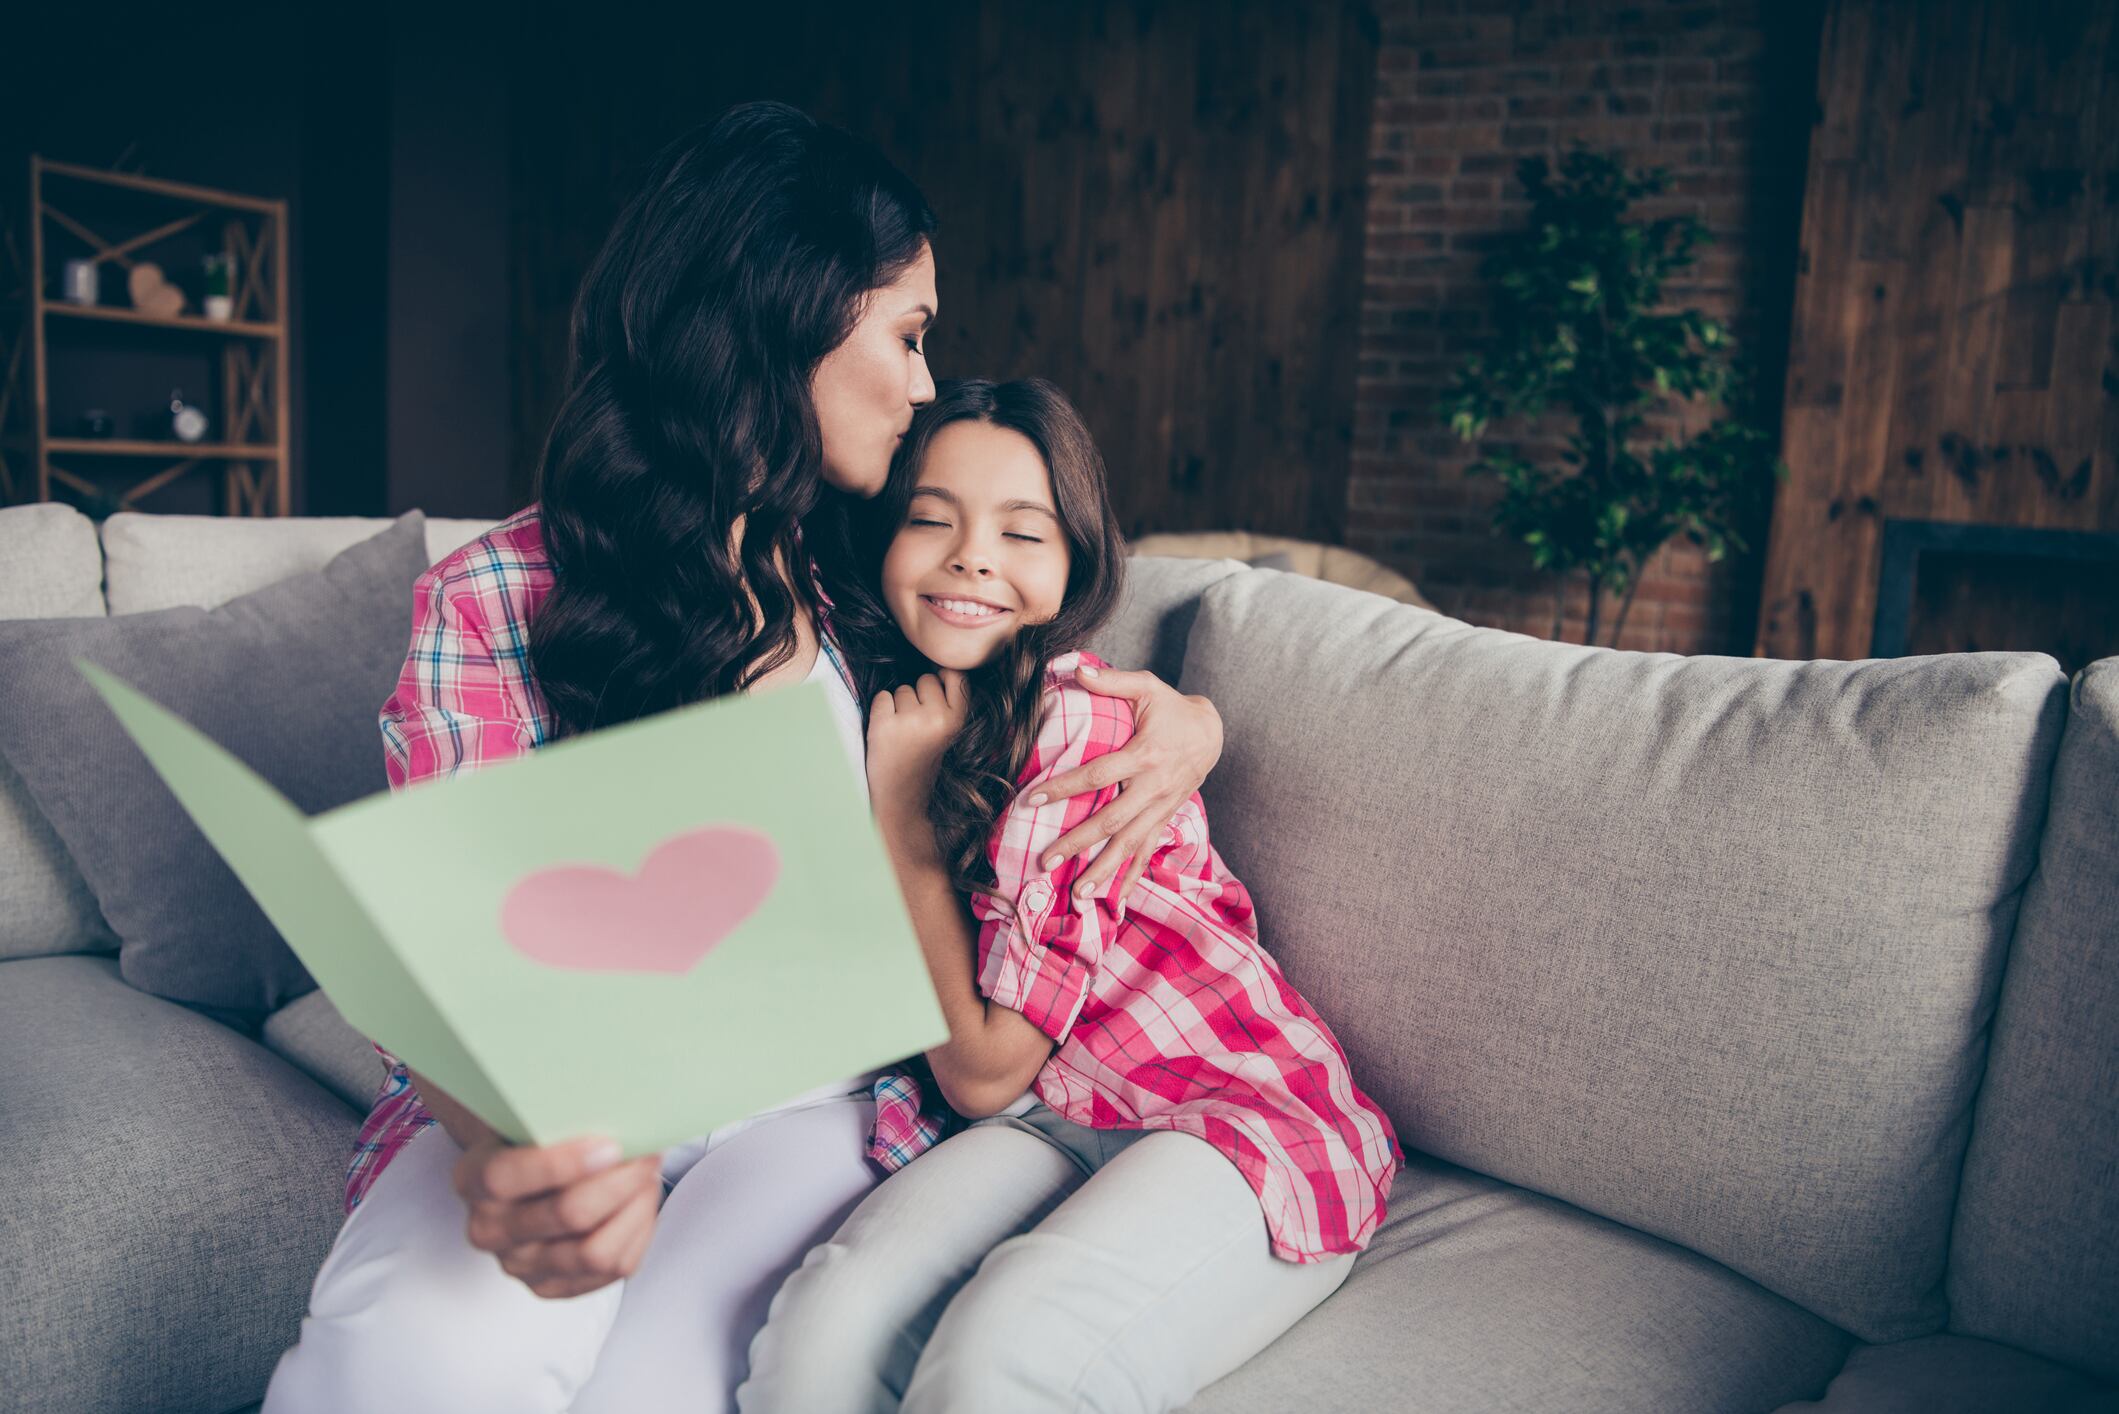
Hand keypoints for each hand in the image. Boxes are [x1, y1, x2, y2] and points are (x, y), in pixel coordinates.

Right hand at [453, 1134, 663, 1299]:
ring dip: (634, 1209)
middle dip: (620, 1182)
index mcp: (473, 1179)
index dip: (561, 1162)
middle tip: (647, 1155)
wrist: (525, 1178)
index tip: (610, 1144)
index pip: (505, 1177)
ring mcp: (520, 1265)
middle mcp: (489, 1230)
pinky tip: (640, 1203)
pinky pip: (614, 1269)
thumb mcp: (531, 1119)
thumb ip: (559, 1119)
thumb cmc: (535, 1139)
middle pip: (567, 1214)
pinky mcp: (553, 1287)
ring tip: (648, 1178)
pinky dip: (637, 1231)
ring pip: (596, 1251)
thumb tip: (619, 1110)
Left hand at [866, 670, 969, 823]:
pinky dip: (880, 711)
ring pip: (902, 689)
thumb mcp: (947, 731)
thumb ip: (947, 702)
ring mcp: (910, 721)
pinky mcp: (884, 724)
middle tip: (916, 725)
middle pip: (925, 680)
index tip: (937, 688)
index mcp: (957, 720)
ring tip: (902, 732)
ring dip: (898, 706)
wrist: (901, 796)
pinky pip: (882, 697)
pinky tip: (887, 732)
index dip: (943, 676)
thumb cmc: (923, 758)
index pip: (956, 676)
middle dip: (918, 695)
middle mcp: (937, 718)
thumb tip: (936, 667)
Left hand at [1028, 663, 1221, 900]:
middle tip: (1045, 860)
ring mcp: (1162, 808)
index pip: (1099, 774)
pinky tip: (1114, 900)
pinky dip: (1132, 877)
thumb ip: (1112, 681)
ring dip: (1104, 870)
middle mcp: (1155, 787)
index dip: (1065, 786)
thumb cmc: (1172, 708)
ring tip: (1078, 893)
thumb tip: (1077, 670)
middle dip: (1079, 842)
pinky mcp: (1165, 819)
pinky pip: (1148, 852)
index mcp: (1146, 754)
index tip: (1032, 799)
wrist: (1212, 732)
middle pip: (1112, 820)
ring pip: (1131, 844)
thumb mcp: (1148, 687)